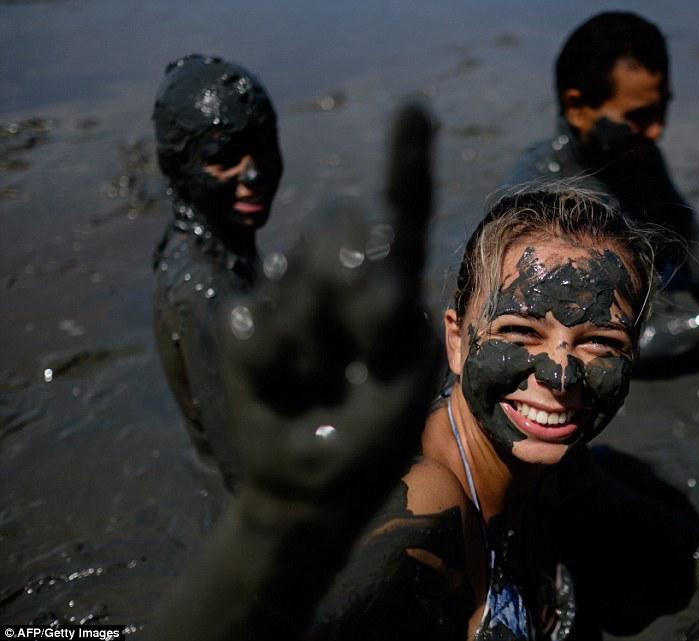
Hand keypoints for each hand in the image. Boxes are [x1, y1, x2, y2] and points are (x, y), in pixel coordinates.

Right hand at [219, 103, 441, 519]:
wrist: (304, 490)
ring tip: (320, 389)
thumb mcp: (395, 402)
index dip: (406, 164)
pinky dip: (278, 370)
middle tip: (360, 361)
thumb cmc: (362, 447)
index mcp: (395, 294)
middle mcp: (346, 282)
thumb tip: (375, 278)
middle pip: (343, 229)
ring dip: (316, 345)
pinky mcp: (250, 318)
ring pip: (302, 275)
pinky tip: (287, 394)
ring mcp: (293, 296)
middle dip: (353, 291)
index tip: (414, 108)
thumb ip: (392, 337)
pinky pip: (259, 325)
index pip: (403, 218)